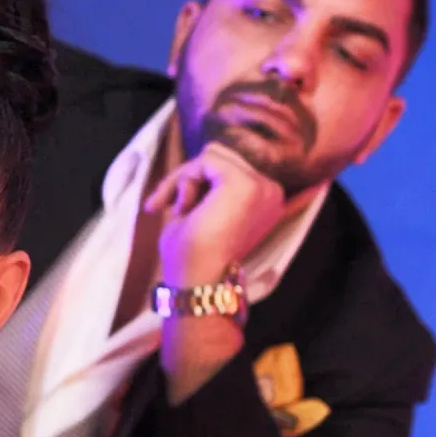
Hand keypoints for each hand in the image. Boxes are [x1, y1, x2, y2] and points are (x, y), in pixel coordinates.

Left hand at [144, 142, 284, 286]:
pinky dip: (184, 179)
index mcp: (265, 199)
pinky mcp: (244, 183)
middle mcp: (270, 191)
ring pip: (211, 155)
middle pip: (220, 156)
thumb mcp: (199, 210)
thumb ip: (205, 185)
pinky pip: (205, 160)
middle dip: (186, 177)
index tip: (167, 205)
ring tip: (179, 209)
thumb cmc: (193, 256)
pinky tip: (183, 207)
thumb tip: (197, 162)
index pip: (228, 167)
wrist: (197, 281)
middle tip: (165, 205)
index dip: (193, 181)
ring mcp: (260, 186)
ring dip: (185, 179)